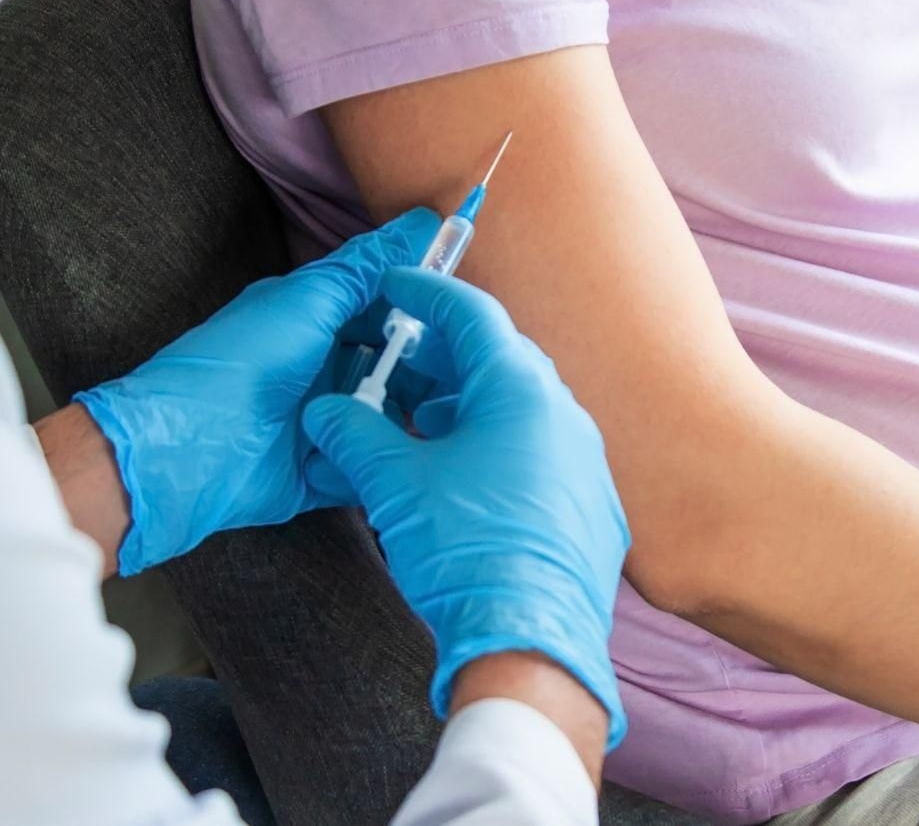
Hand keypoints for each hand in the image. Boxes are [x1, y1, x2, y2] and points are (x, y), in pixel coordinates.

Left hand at [74, 209, 438, 574]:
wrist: (183, 452)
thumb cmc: (240, 363)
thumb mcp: (308, 301)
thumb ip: (367, 266)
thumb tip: (424, 219)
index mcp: (320, 324)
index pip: (389, 309)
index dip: (427, 308)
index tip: (467, 313)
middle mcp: (327, 371)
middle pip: (400, 365)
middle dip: (429, 368)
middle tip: (462, 373)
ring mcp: (328, 423)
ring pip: (393, 416)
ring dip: (413, 416)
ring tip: (440, 417)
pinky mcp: (326, 471)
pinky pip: (373, 465)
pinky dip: (388, 462)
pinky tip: (413, 457)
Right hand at [301, 267, 631, 750]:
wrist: (532, 636)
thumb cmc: (466, 549)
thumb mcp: (396, 484)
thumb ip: (358, 435)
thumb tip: (327, 410)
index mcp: (520, 389)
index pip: (472, 315)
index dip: (427, 293)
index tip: (396, 285)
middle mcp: (564, 410)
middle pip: (500, 357)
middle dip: (445, 353)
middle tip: (400, 354)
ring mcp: (584, 454)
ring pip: (520, 405)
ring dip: (469, 402)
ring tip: (418, 417)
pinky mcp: (590, 497)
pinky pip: (540, 447)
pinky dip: (497, 441)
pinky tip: (461, 468)